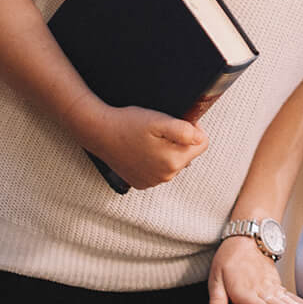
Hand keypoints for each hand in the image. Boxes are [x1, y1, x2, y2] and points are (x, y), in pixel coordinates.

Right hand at [90, 106, 207, 190]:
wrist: (99, 133)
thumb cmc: (128, 124)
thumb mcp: (159, 120)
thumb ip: (185, 131)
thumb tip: (201, 139)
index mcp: (173, 161)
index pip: (202, 144)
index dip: (192, 130)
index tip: (177, 124)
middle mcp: (165, 176)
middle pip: (188, 155)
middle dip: (179, 142)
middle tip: (159, 131)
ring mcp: (153, 182)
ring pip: (173, 163)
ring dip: (166, 151)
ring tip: (148, 140)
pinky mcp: (141, 183)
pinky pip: (158, 170)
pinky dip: (153, 160)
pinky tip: (141, 150)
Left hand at [208, 236, 302, 303]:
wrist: (246, 239)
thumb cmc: (228, 260)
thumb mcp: (215, 277)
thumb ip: (217, 298)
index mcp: (244, 291)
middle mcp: (260, 290)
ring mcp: (271, 287)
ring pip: (287, 300)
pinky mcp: (277, 285)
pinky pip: (291, 296)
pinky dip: (302, 303)